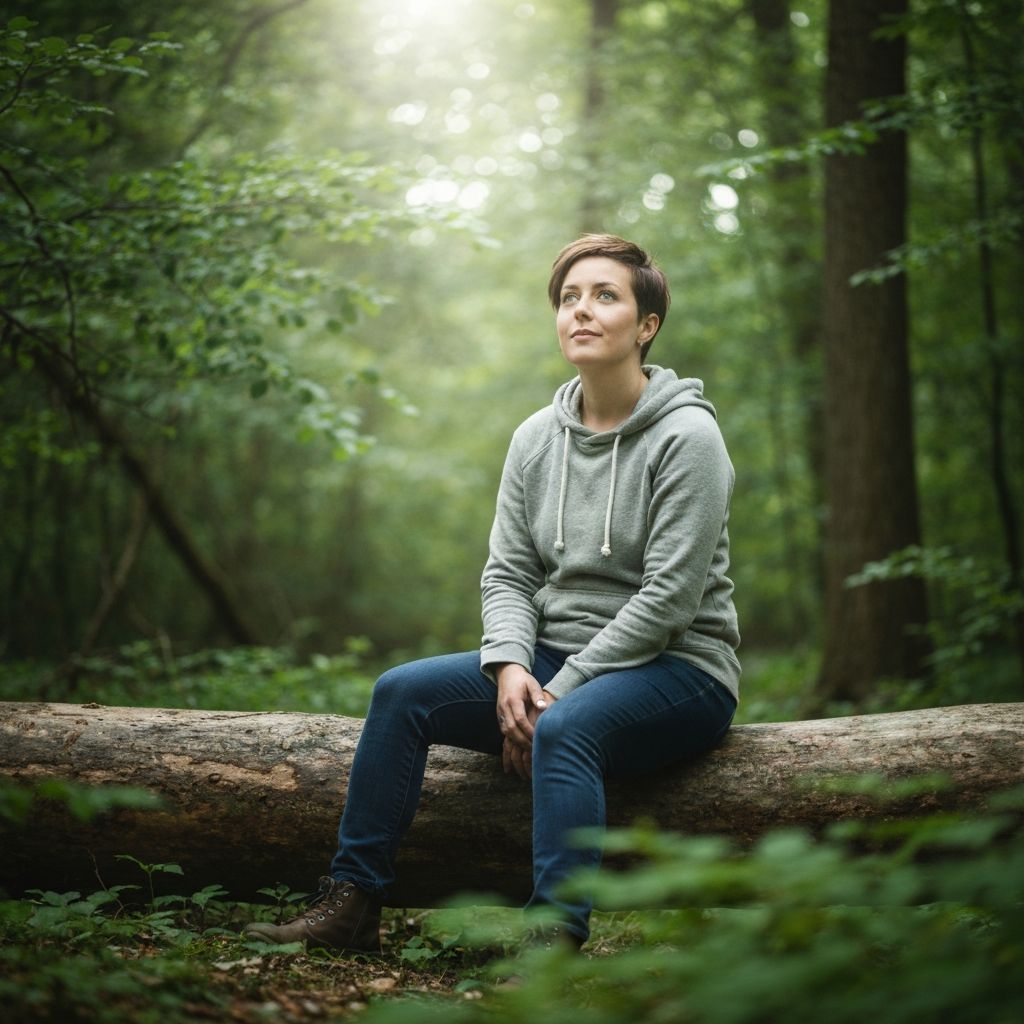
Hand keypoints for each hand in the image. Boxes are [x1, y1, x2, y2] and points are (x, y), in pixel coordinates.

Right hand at [495, 664, 556, 779]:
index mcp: (513, 699)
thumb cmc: (523, 679)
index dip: (529, 731)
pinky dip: (512, 739)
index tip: (538, 738)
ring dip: (517, 742)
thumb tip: (544, 708)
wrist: (507, 673)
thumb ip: (538, 696)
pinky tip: (521, 744)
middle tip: (534, 749)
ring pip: (506, 732)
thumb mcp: (532, 684)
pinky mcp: (499, 715)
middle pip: (511, 730)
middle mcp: (504, 707)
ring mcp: (500, 712)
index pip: (520, 719)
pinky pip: (504, 730)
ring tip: (529, 750)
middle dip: (522, 741)